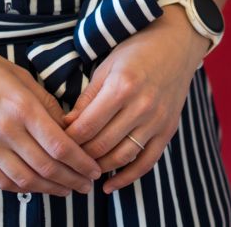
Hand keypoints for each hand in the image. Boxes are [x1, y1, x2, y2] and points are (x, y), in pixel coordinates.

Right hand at [0, 28, 101, 196]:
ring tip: (68, 190)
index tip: (95, 169)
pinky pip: (2, 180)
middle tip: (87, 185)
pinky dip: (23, 188)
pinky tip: (38, 187)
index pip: (60, 145)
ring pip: (25, 180)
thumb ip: (46, 105)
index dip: (81, 162)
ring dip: (51, 189)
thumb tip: (68, 129)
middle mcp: (4, 130)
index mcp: (22, 107)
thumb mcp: (22, 76)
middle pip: (46, 167)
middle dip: (72, 180)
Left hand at [63, 13, 209, 192]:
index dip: (67, 139)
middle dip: (79, 155)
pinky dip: (127, 178)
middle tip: (65, 159)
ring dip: (99, 168)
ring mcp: (157, 120)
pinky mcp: (168, 130)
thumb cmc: (136, 51)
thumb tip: (67, 127)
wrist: (176, 43)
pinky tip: (110, 186)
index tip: (54, 144)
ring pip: (122, 156)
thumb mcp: (106, 67)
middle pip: (102, 144)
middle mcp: (141, 105)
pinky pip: (147, 162)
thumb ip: (87, 99)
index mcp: (122, 86)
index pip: (86, 126)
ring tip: (83, 170)